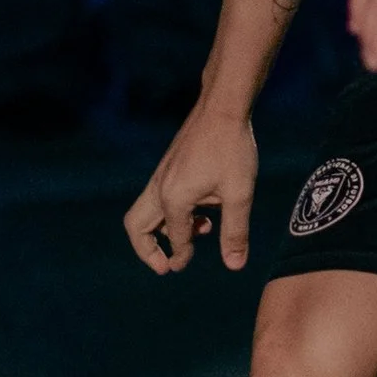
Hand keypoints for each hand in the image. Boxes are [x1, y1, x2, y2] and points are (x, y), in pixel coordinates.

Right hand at [123, 102, 255, 274]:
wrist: (223, 108)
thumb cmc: (232, 149)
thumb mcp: (240, 194)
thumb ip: (235, 232)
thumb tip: (234, 265)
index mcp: (173, 198)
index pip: (175, 239)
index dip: (181, 257)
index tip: (184, 268)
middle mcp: (159, 189)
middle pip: (137, 228)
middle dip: (147, 251)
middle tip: (166, 266)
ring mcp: (161, 177)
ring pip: (146, 213)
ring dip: (164, 231)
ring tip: (198, 233)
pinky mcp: (168, 168)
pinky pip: (159, 200)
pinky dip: (172, 214)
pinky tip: (204, 211)